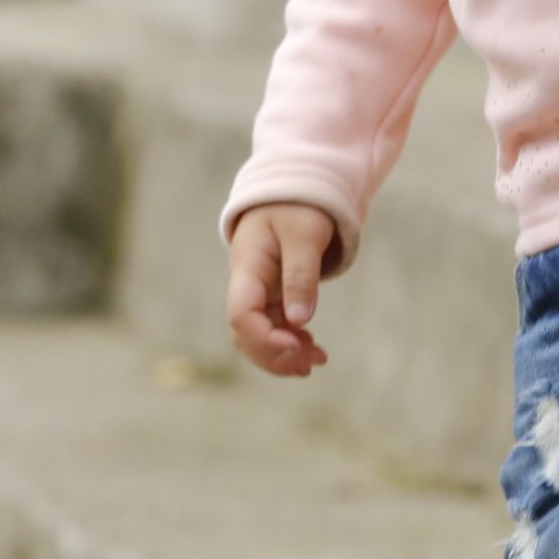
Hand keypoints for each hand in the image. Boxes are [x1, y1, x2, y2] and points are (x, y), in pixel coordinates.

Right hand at [227, 203, 344, 377]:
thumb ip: (301, 275)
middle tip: (310, 364)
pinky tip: (312, 348)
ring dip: (282, 355)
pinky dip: (289, 343)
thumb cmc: (296, 208)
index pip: (241, 313)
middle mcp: (246, 285)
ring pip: (257, 336)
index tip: (296, 345)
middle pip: (244, 333)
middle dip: (273, 355)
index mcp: (247, 267)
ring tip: (317, 361)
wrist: (290, 194)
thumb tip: (300, 320)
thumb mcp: (304, 236)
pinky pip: (272, 328)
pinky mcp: (271, 296)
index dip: (263, 337)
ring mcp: (257, 292)